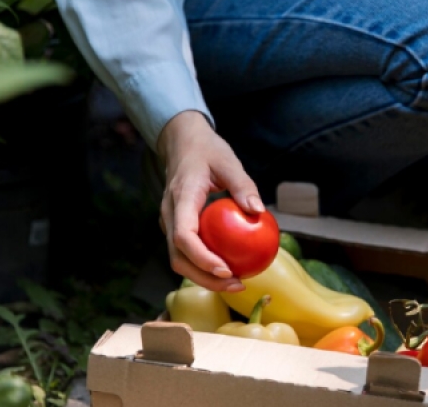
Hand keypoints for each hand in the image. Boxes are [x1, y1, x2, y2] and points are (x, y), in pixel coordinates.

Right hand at [156, 110, 263, 291]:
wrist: (181, 142)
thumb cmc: (207, 150)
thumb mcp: (229, 162)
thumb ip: (243, 186)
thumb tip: (259, 211)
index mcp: (181, 198)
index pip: (184, 236)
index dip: (202, 259)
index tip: (226, 270)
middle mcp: (169, 214)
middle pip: (178, 257)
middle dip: (204, 278)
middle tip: (237, 285)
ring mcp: (168, 222)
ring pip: (178, 259)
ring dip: (203, 276)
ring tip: (235, 283)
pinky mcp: (175, 225)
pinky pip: (185, 251)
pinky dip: (203, 265)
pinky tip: (228, 268)